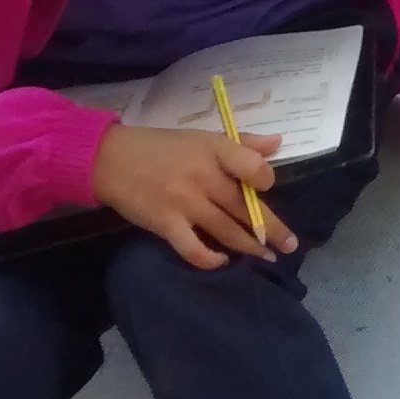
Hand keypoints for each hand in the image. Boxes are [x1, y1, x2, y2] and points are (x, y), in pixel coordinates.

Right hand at [89, 123, 295, 268]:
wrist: (109, 159)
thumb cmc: (159, 147)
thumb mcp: (201, 137)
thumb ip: (241, 144)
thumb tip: (278, 143)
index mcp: (213, 149)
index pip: (252, 165)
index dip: (265, 179)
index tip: (268, 188)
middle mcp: (203, 176)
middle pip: (245, 206)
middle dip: (271, 229)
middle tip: (290, 245)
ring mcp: (184, 202)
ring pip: (227, 230)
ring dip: (250, 247)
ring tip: (267, 257)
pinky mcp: (166, 224)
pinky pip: (195, 250)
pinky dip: (211, 260)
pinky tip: (223, 261)